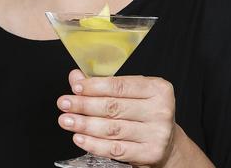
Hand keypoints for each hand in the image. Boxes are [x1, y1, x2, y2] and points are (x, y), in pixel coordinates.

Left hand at [57, 69, 175, 166]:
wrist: (166, 142)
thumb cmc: (143, 112)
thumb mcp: (128, 93)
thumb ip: (101, 84)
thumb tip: (76, 76)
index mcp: (157, 89)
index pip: (119, 86)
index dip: (94, 87)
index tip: (75, 88)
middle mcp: (160, 110)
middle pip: (113, 107)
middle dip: (84, 105)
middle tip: (64, 104)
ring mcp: (158, 134)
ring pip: (112, 129)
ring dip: (84, 125)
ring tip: (67, 120)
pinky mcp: (150, 153)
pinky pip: (116, 149)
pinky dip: (94, 144)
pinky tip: (80, 138)